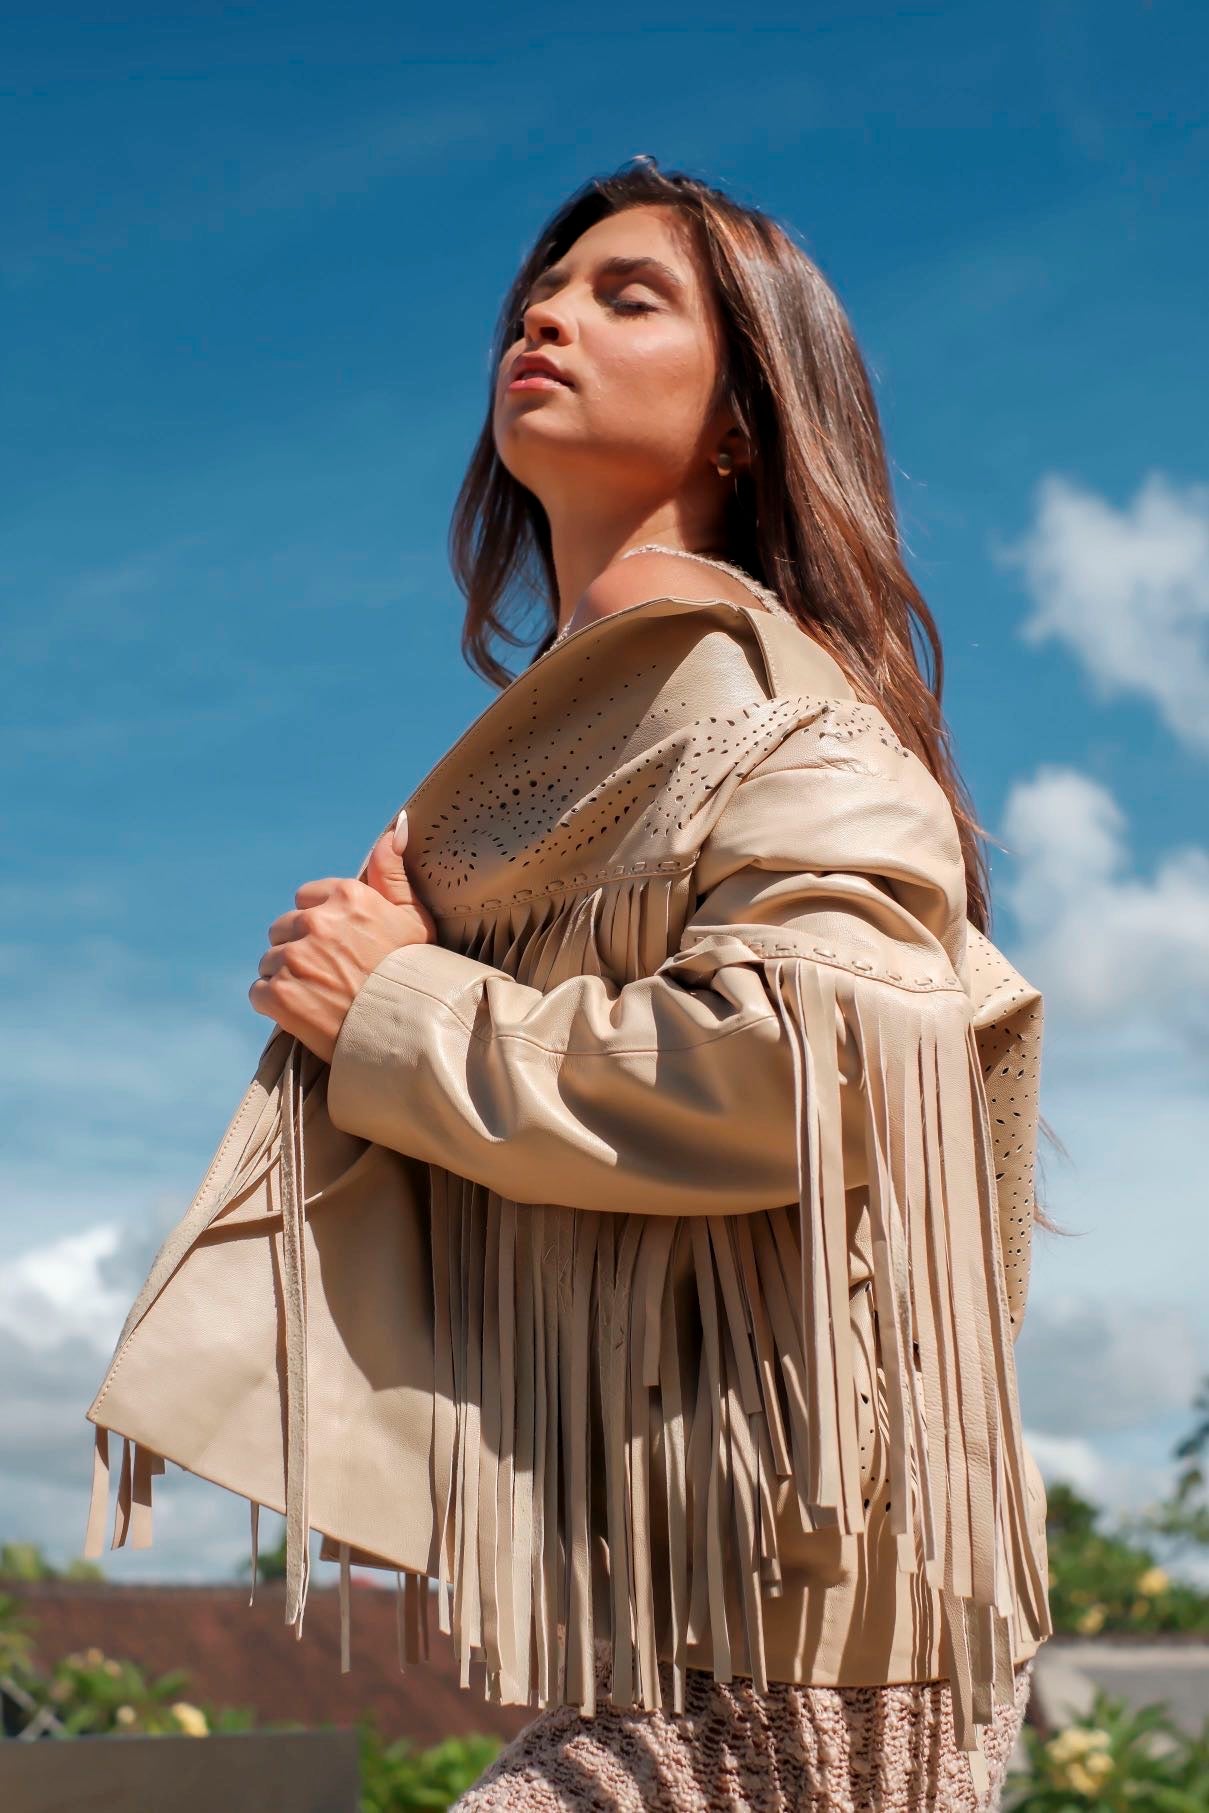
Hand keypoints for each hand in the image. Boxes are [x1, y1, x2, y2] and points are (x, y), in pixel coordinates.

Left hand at [249, 808, 436, 1064]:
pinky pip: (259, 993)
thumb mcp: (415, 918)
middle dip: (300, 949)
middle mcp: (317, 922)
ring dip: (287, 978)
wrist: (412, 1035)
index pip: (307, 899)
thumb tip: (398, 825)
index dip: (323, 926)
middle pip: (283, 929)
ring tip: (320, 998)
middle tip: (330, 977)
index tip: (342, 949)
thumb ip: (394, 871)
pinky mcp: (279, 994)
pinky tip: (306, 1014)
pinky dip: (276, 1006)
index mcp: (348, 897)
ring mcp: (295, 958)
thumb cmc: (418, 976)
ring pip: (269, 961)